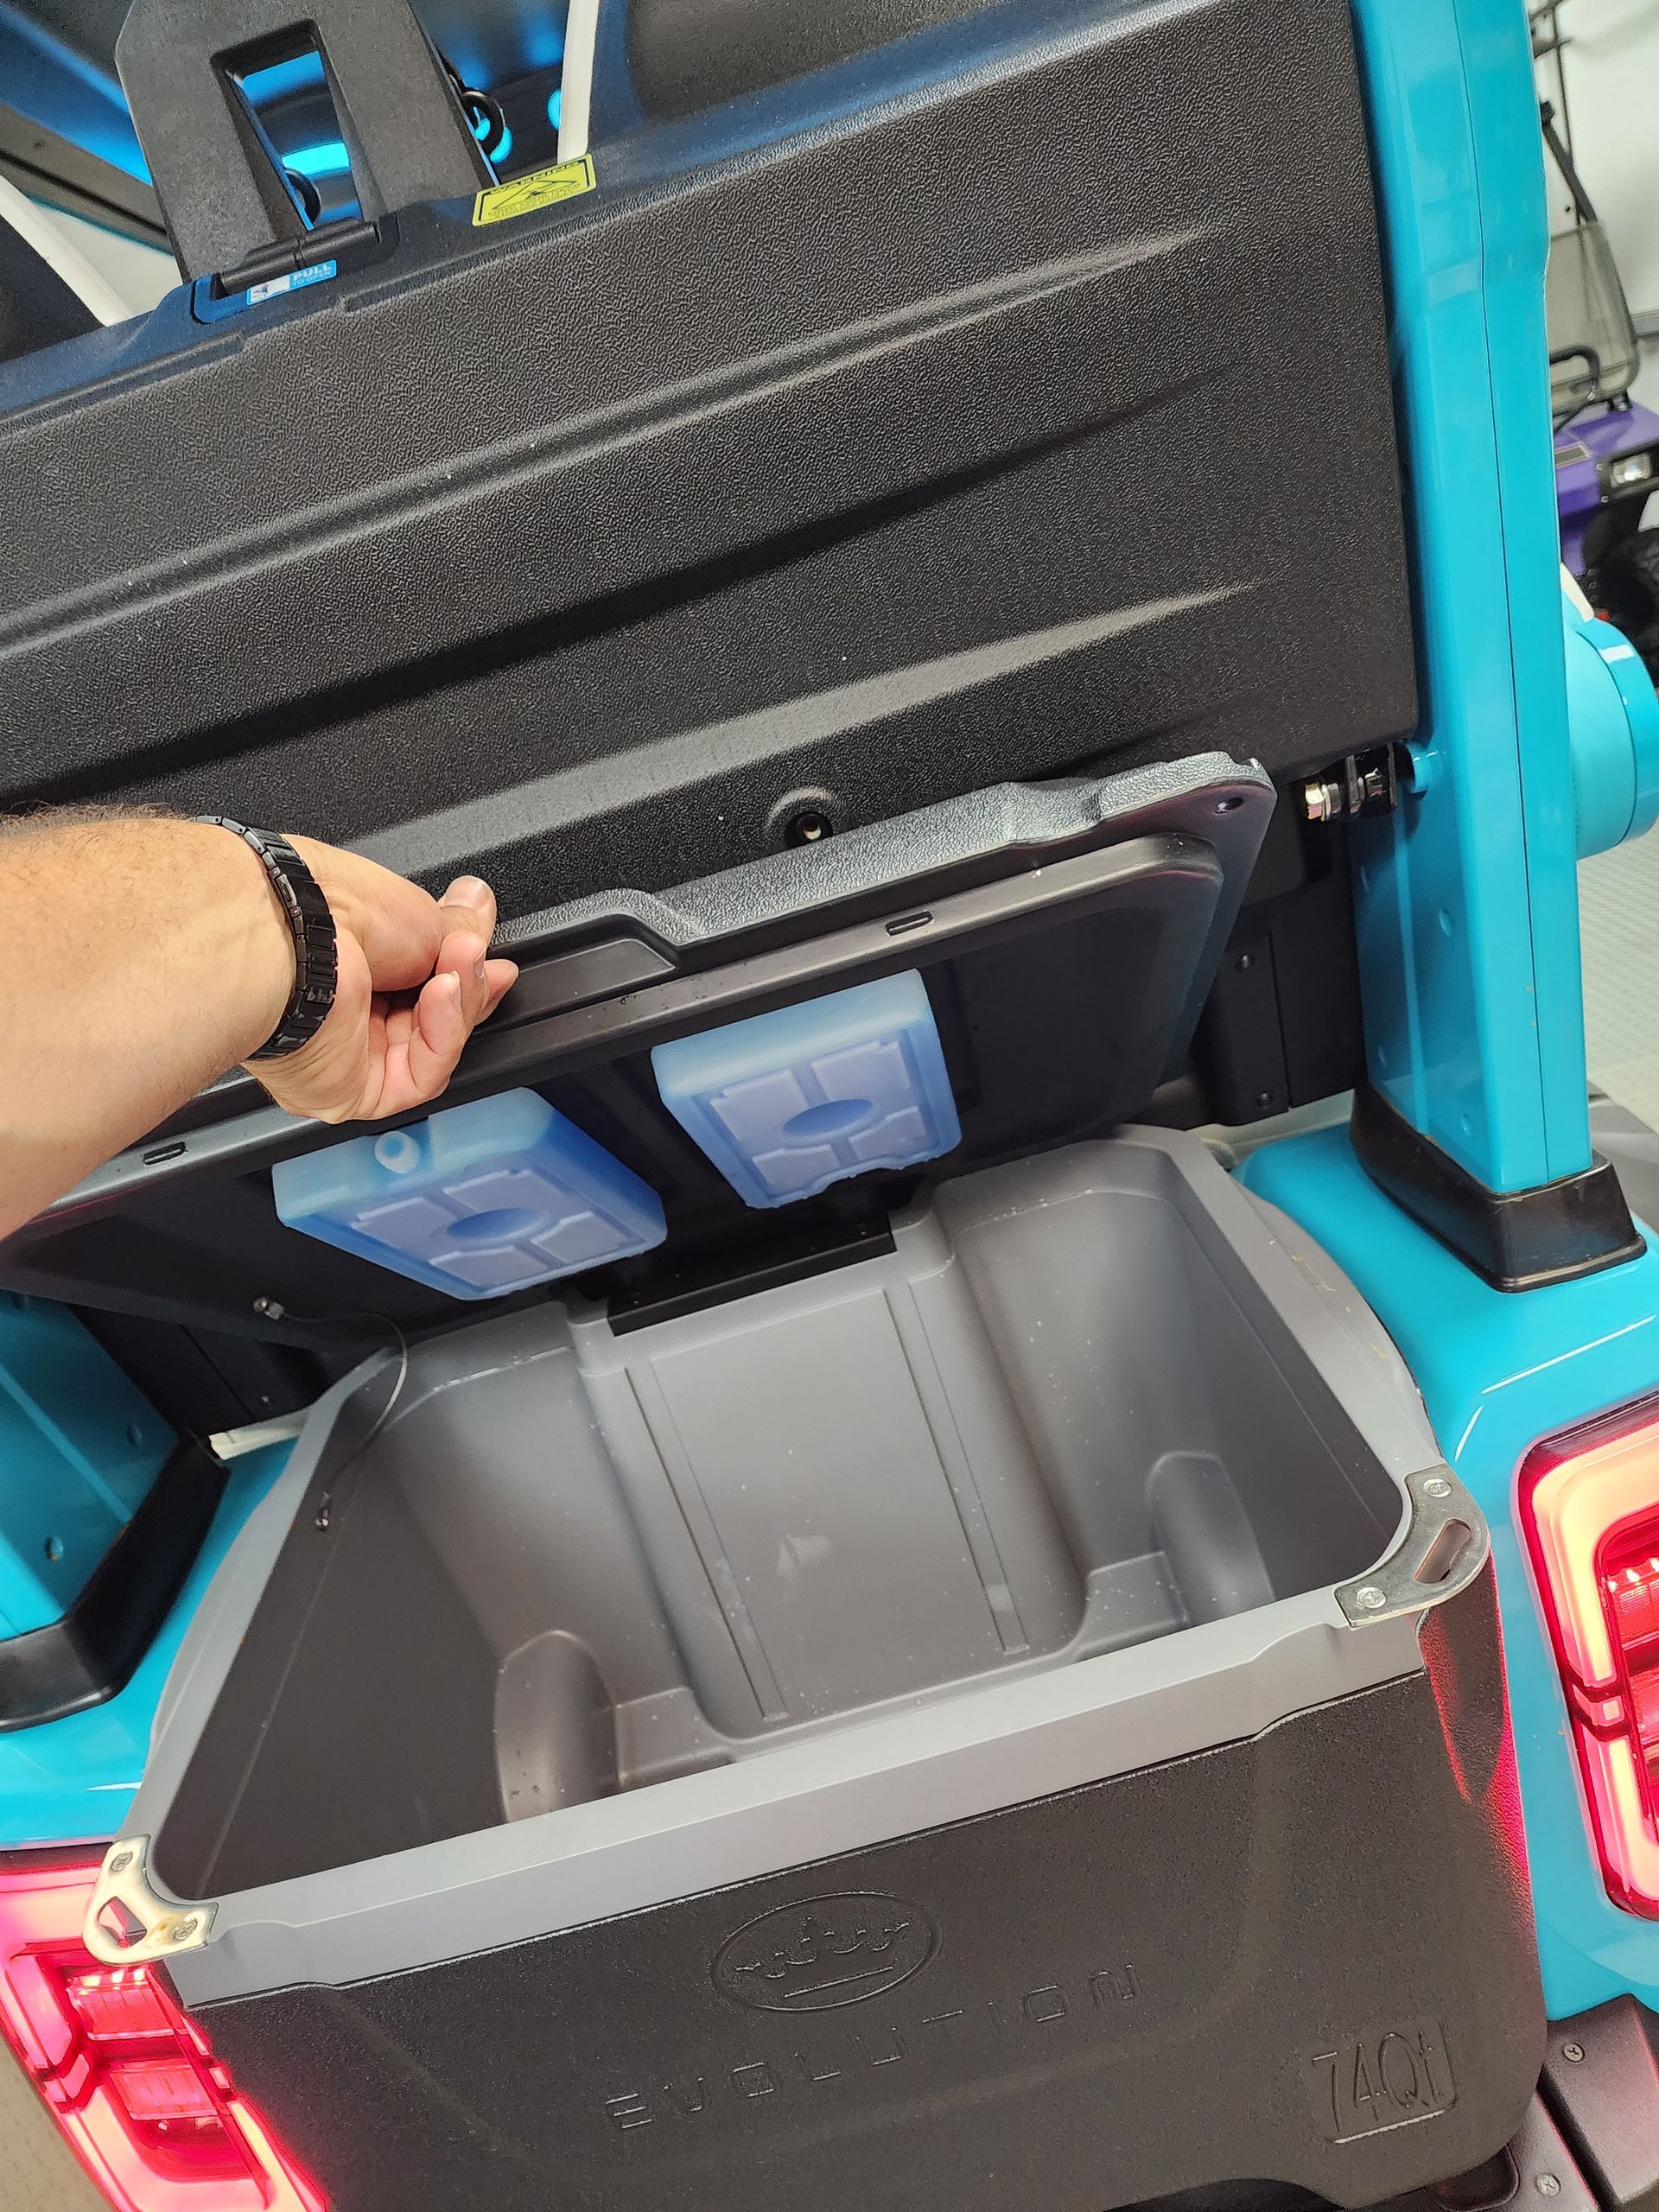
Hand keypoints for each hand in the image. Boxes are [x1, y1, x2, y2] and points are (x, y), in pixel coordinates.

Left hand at [249, 842, 518, 1123]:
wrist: (293, 932)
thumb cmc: (327, 908)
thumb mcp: (416, 910)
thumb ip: (456, 925)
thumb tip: (478, 907)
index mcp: (353, 963)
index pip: (424, 983)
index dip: (463, 972)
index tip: (486, 954)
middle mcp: (345, 1011)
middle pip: (434, 1020)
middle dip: (466, 987)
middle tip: (477, 957)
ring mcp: (346, 1053)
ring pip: (432, 1051)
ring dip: (457, 1007)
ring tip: (460, 964)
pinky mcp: (349, 1091)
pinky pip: (418, 1078)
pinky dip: (442, 1038)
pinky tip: (443, 997)